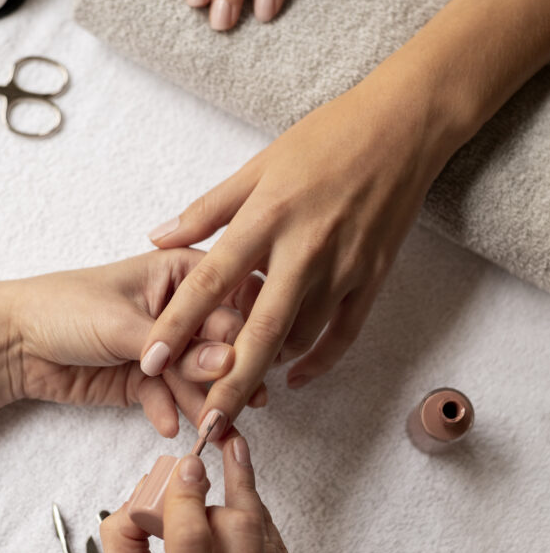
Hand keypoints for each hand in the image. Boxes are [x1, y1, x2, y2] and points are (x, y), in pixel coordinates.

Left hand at [8, 248, 265, 437]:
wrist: (14, 343)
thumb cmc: (64, 308)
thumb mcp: (124, 323)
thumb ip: (176, 348)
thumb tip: (226, 362)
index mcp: (181, 272)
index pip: (225, 299)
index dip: (239, 331)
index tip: (245, 361)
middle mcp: (180, 308)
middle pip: (218, 342)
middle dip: (224, 374)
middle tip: (240, 403)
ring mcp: (166, 345)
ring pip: (197, 376)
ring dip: (203, 402)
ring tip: (215, 428)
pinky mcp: (147, 378)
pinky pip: (169, 397)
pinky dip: (169, 411)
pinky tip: (168, 425)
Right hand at [100, 435, 318, 552]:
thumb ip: (123, 545)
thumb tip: (143, 492)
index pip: (192, 541)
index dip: (187, 494)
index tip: (186, 463)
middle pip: (240, 527)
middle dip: (218, 492)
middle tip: (203, 469)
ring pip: (265, 534)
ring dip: (241, 504)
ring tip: (230, 464)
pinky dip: (258, 533)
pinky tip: (241, 531)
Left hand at [141, 73, 447, 436]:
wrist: (402, 127)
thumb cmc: (325, 139)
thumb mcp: (258, 166)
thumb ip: (208, 209)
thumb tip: (158, 236)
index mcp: (266, 218)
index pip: (210, 283)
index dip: (176, 326)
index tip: (149, 361)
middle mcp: (303, 250)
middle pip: (258, 331)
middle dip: (227, 383)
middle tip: (204, 425)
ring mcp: (342, 268)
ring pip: (299, 338)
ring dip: (268, 367)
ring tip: (238, 389)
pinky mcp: (372, 278)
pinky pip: (343, 335)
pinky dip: (318, 362)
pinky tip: (294, 377)